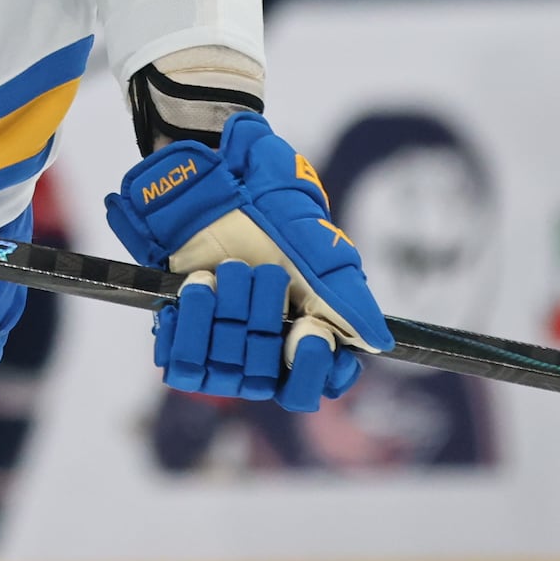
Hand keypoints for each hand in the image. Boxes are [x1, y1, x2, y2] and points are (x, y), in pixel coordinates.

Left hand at [103, 112, 392, 411]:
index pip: (319, 381)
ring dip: (224, 317)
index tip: (307, 333)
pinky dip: (189, 324)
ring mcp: (224, 346)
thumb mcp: (311, 239)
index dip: (313, 369)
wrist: (204, 179)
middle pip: (270, 377)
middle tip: (260, 272)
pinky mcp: (183, 338)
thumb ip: (345, 291)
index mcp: (308, 327)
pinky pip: (184, 364)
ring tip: (219, 272)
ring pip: (228, 374)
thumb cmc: (266, 205)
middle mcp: (268, 346)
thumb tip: (376, 340)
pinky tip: (194, 286)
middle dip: (263, 320)